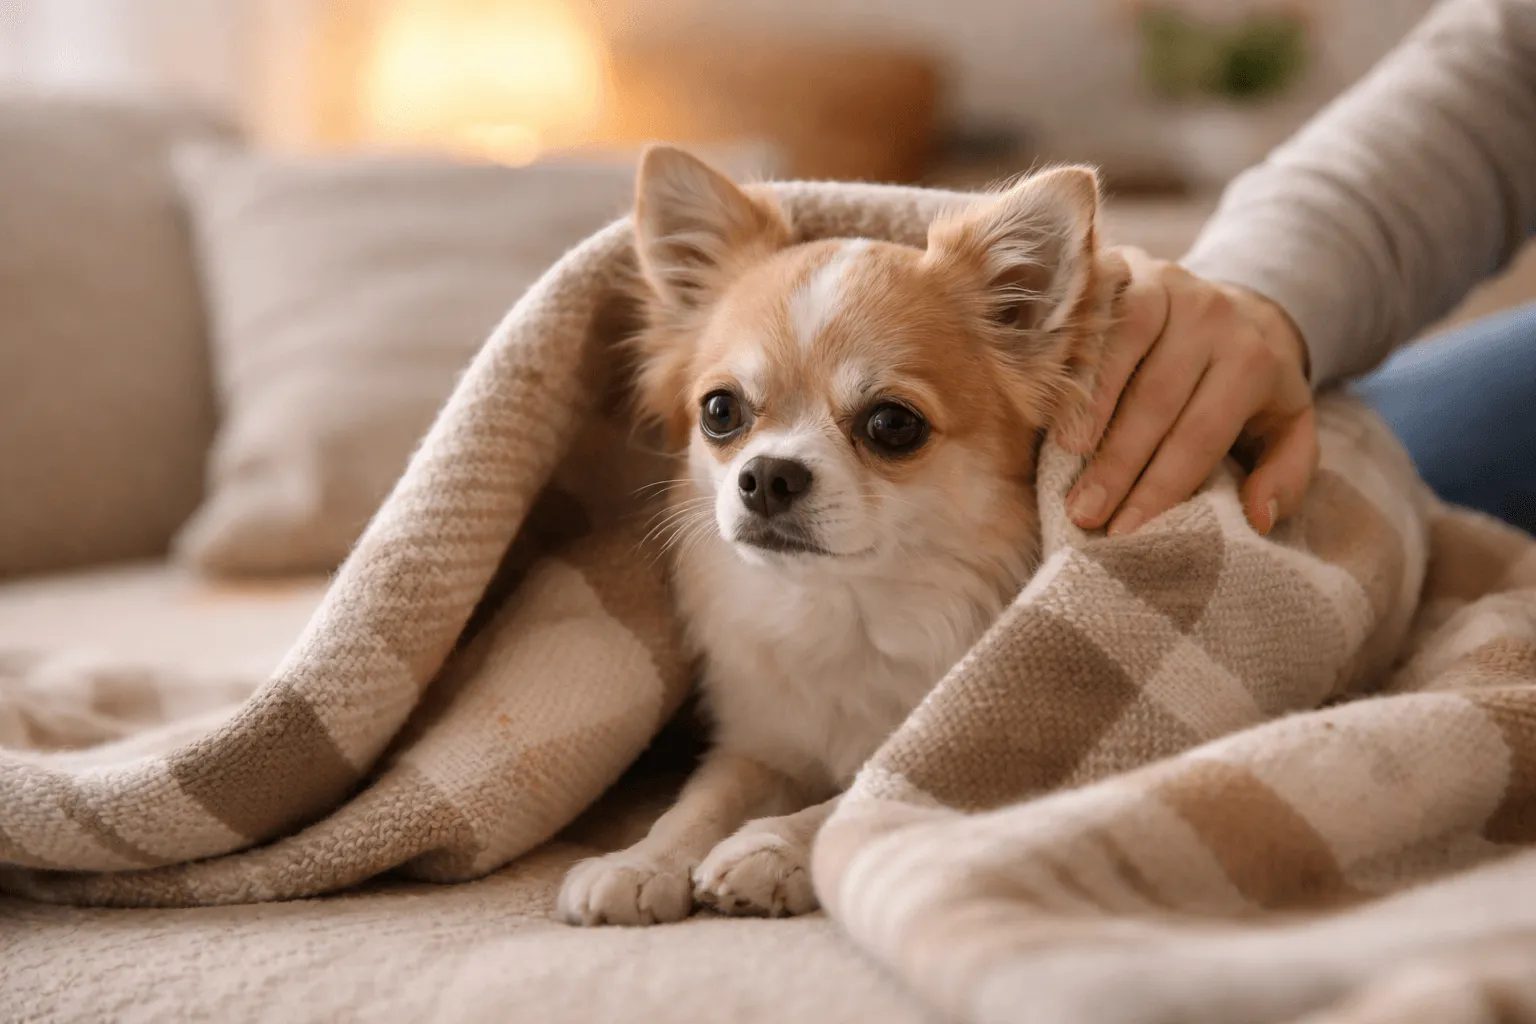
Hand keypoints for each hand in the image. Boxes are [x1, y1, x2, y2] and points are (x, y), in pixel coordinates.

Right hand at [1064, 247, 1316, 535]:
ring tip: (1066, 455)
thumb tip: (1259, 518)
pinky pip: (1090, 310)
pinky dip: (1068, 352)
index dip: (1160, 486)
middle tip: (1084, 512)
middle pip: (1157, 398)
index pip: (1200, 433)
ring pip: (1122, 346)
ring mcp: (1164, 282)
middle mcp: (1212, 314)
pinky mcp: (1122, 265)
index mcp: (1253, 360)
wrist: (1230, 303)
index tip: (1125, 531)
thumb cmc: (1246, 386)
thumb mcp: (1286, 428)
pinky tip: (1049, 397)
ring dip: (1089, 402)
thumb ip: (1285, 474)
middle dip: (1118, 462)